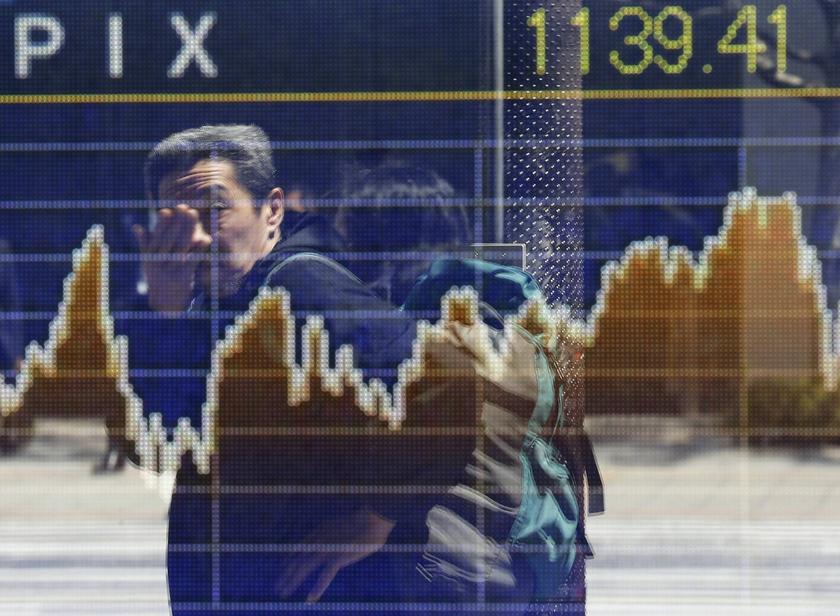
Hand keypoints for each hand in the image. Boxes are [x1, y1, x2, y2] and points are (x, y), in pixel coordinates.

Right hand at [133, 205, 211, 311]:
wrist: (165, 304)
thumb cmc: (157, 277)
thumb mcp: (148, 262)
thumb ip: (144, 243)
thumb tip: (137, 226)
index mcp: (149, 257)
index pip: (155, 237)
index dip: (161, 224)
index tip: (166, 210)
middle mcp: (159, 263)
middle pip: (170, 239)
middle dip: (178, 222)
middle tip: (185, 207)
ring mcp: (172, 269)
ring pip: (181, 246)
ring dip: (188, 230)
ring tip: (194, 214)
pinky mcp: (185, 276)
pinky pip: (193, 260)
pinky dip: (199, 249)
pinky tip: (205, 238)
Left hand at [276, 507, 394, 602]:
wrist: (372, 521)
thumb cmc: (364, 523)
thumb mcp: (345, 527)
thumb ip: (336, 535)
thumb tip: (336, 541)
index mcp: (320, 532)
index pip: (298, 547)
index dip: (289, 559)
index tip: (283, 569)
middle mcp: (319, 540)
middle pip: (297, 559)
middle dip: (286, 574)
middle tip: (278, 587)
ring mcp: (327, 549)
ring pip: (304, 567)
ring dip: (292, 581)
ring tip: (284, 592)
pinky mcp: (338, 557)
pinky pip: (325, 575)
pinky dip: (318, 587)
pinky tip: (311, 597)